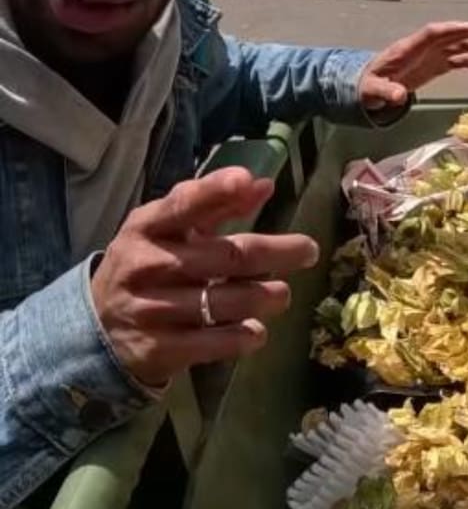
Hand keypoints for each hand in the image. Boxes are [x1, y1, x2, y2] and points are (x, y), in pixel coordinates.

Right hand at [91, 168, 319, 386]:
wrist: (99, 327)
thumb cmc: (151, 264)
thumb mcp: (172, 229)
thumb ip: (216, 205)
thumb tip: (261, 185)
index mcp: (147, 227)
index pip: (182, 205)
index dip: (214, 191)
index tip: (245, 180)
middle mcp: (146, 265)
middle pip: (225, 257)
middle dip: (276, 252)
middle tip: (308, 251)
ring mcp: (150, 309)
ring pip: (224, 302)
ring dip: (264, 297)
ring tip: (281, 295)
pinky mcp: (158, 349)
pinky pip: (213, 344)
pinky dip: (243, 337)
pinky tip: (256, 330)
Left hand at [358, 21, 467, 110]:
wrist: (370, 87)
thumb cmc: (370, 85)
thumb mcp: (373, 90)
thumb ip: (385, 92)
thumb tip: (399, 96)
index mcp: (410, 47)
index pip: (435, 32)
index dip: (454, 29)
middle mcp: (426, 46)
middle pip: (456, 33)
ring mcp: (435, 54)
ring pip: (464, 45)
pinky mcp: (439, 64)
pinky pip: (462, 60)